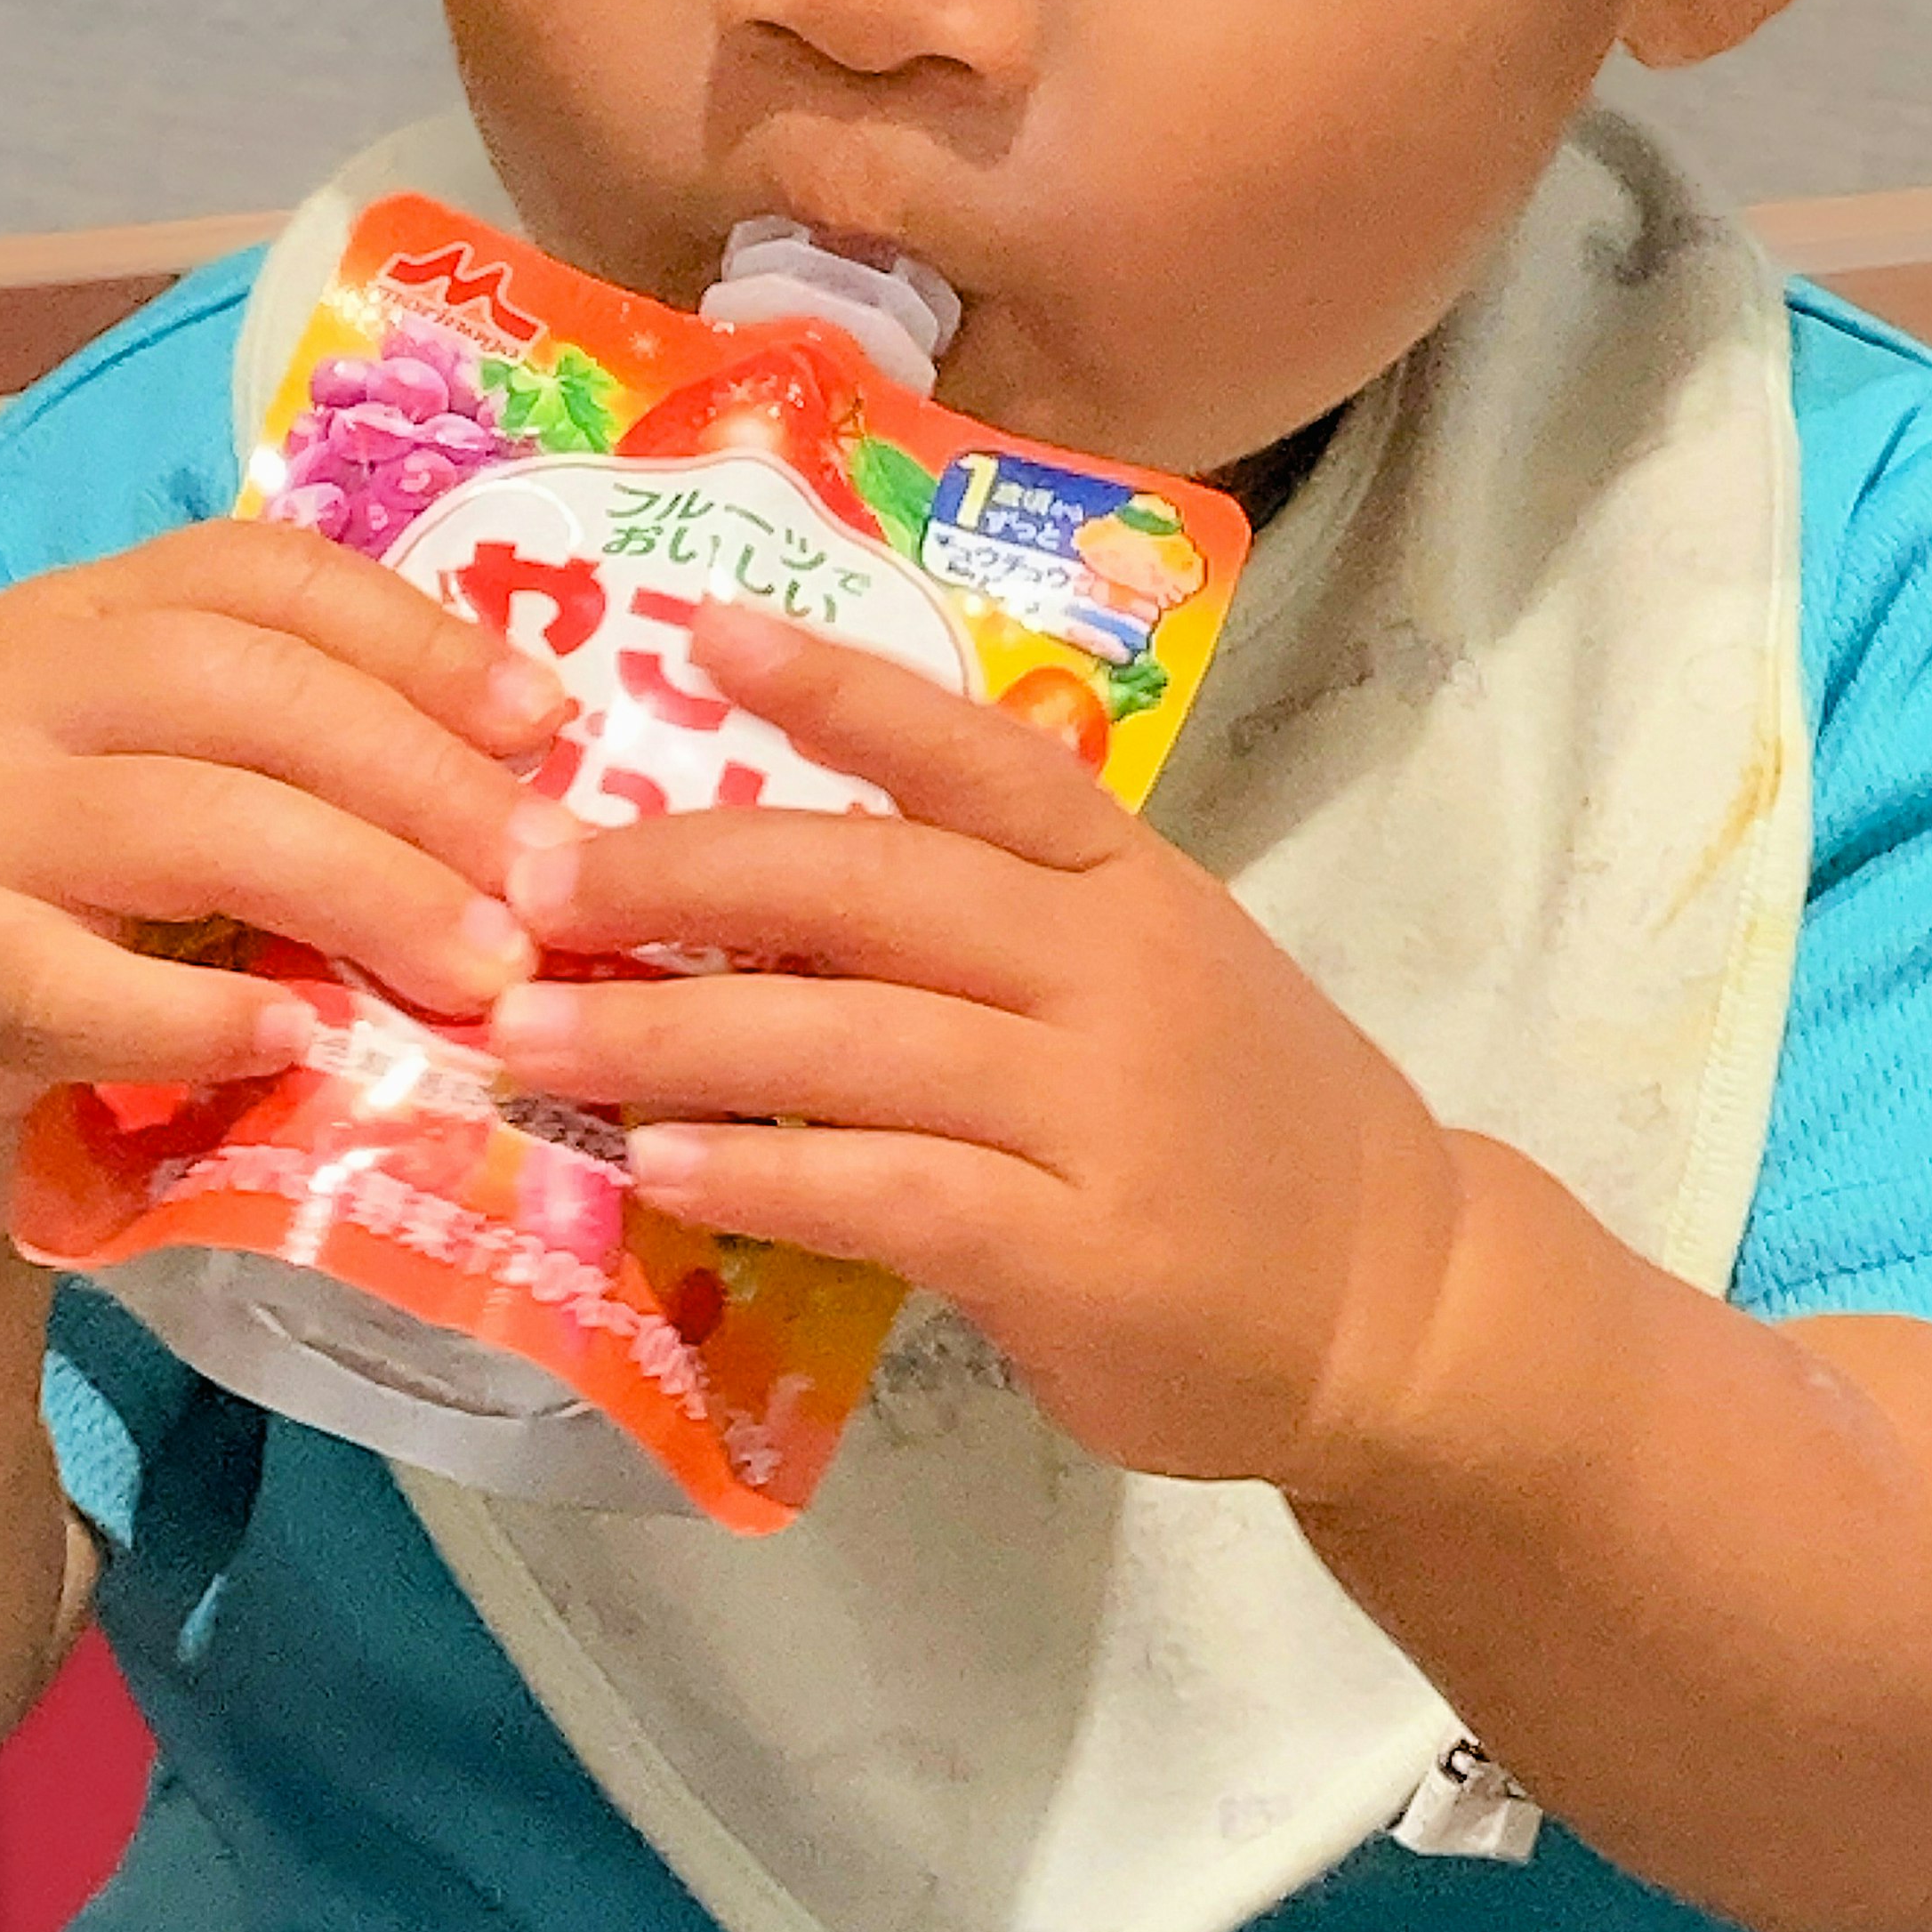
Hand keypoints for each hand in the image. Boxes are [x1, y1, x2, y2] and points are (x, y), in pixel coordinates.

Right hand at [0, 522, 568, 1251]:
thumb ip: (296, 765)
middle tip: (544, 878)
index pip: (267, 576)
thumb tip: (532, 783)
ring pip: (191, 821)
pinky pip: (80, 984)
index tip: (544, 722)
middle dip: (422, 779)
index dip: (421, 638)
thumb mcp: (165, 797)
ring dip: (366, 892)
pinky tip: (304, 1042)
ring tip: (480, 970)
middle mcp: (2, 683)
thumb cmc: (55, 920)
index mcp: (76, 616)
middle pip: (249, 688)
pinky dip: (204, 1016)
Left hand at [481, 604, 1472, 1497]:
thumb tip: (753, 896)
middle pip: (879, 886)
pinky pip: (894, 1191)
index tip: (702, 631)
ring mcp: (1102, 1108)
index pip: (973, 755)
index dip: (837, 689)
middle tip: (530, 877)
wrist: (1401, 1300)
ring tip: (530, 1036)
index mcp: (1124, 879)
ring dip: (675, 1034)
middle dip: (687, 872)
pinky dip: (768, 1173)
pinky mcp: (1081, 1250)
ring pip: (859, 1040)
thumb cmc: (1239, 1124)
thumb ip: (992, 924)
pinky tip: (659, 1171)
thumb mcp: (1149, 972)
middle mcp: (1114, 969)